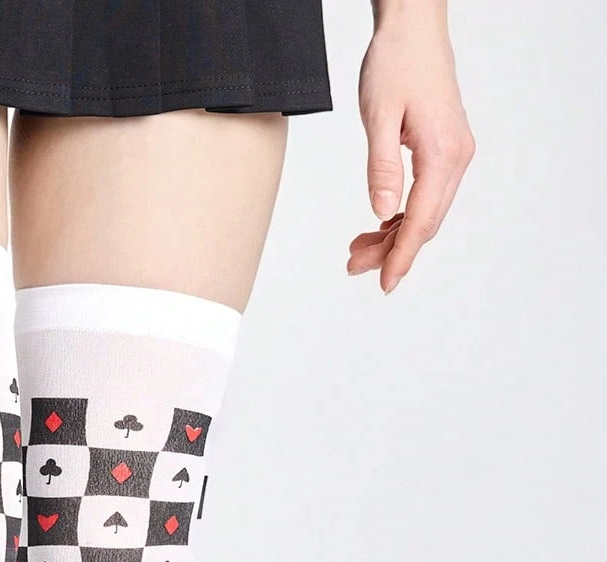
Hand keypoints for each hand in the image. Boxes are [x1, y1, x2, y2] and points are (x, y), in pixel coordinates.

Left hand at [350, 5, 475, 292]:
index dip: (401, 256)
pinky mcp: (445, 149)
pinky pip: (426, 195)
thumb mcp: (380, 117)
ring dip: (394, 235)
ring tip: (357, 249)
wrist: (414, 28)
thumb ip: (382, 167)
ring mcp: (454, 153)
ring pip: (426, 212)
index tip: (383, 283)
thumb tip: (382, 212)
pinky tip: (377, 224)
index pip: (421, 220)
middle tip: (353, 265)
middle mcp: (456, 157)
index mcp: (443, 153)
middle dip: (392, 251)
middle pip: (425, 222)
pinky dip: (401, 214)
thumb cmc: (396, 63)